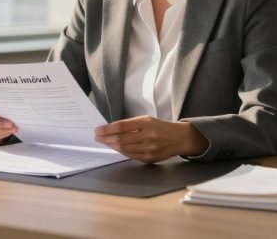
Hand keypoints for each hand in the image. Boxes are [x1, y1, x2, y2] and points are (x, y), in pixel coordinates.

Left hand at [93, 116, 207, 162]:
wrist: (179, 138)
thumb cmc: (160, 127)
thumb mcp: (146, 120)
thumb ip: (130, 125)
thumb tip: (110, 130)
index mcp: (146, 123)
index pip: (121, 127)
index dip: (107, 129)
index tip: (97, 130)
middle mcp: (148, 136)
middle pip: (120, 139)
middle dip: (106, 138)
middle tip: (97, 137)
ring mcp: (149, 149)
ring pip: (124, 149)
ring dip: (111, 146)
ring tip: (105, 142)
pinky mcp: (150, 158)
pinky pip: (131, 155)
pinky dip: (121, 151)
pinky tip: (116, 148)